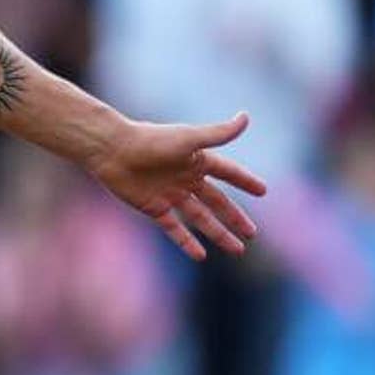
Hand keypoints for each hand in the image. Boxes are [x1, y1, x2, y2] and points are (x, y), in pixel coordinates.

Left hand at [86, 112, 266, 260]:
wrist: (111, 151)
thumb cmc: (151, 140)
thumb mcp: (189, 138)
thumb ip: (219, 133)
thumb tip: (246, 117)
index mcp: (195, 159)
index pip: (227, 173)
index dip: (244, 181)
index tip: (263, 191)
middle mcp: (184, 178)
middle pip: (216, 201)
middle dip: (234, 216)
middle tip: (253, 233)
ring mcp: (169, 194)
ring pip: (200, 218)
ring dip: (218, 233)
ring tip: (237, 250)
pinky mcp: (153, 207)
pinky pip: (174, 228)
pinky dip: (187, 242)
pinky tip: (201, 256)